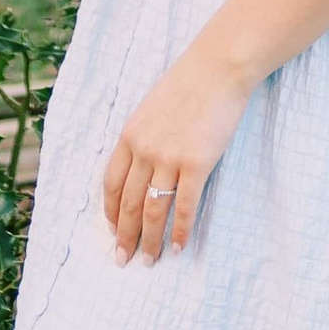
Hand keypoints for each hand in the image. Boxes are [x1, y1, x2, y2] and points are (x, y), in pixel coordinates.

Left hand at [101, 38, 255, 259]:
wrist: (218, 68)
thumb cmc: (188, 84)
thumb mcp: (152, 108)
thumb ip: (143, 137)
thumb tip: (142, 168)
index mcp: (130, 135)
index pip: (111, 183)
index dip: (110, 212)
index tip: (113, 231)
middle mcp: (144, 149)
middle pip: (128, 203)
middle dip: (125, 236)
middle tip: (123, 259)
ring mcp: (169, 157)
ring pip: (153, 210)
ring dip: (150, 240)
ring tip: (149, 261)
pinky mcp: (196, 163)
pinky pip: (184, 205)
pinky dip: (180, 230)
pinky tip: (178, 247)